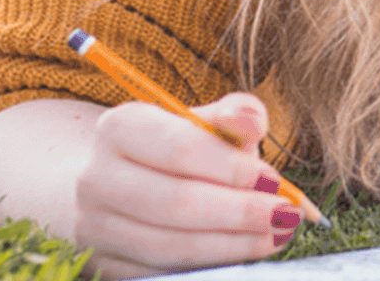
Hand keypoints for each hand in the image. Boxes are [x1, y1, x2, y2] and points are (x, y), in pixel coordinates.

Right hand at [69, 92, 303, 278]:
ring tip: (275, 235)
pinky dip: (211, 266)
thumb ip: (235, 114)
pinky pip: (163, 274)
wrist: (117, 181)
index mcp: (119, 127)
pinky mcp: (105, 263)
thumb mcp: (203, 121)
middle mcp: (96, 177)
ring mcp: (95, 226)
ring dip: (232, 245)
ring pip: (170, 246)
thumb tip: (253, 122)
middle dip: (239, 212)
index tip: (274, 180)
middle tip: (284, 214)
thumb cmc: (176, 147)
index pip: (180, 149)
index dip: (232, 168)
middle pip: (175, 202)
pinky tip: (245, 251)